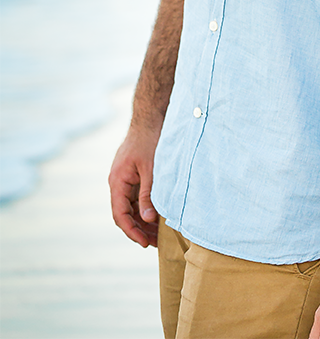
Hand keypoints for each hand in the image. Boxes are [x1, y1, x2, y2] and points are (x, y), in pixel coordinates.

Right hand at [109, 123, 161, 247]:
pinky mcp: (134, 176)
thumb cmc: (149, 140)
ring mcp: (125, 180)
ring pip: (132, 207)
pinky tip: (159, 215)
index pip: (120, 215)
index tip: (145, 243)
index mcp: (117, 182)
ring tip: (160, 234)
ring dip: (144, 220)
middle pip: (125, 214)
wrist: (150, 117)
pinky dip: (146, 207)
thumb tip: (147, 220)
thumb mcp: (151, 169)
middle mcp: (118, 183)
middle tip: (156, 243)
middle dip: (139, 230)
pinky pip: (137, 197)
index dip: (132, 231)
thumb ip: (148, 194)